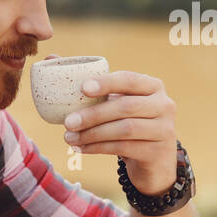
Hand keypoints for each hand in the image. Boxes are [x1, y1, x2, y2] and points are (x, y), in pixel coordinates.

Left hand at [45, 53, 178, 195]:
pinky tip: (81, 149)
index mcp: (152, 86)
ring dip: (92, 134)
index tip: (83, 88)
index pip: (129, 79)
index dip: (106, 83)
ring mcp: (164, 129)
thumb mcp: (113, 102)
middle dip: (93, 114)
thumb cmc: (126, 122)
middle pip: (125, 107)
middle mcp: (164, 104)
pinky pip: (124, 148)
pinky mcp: (158, 151)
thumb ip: (88, 83)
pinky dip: (98, 148)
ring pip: (124, 129)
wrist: (152, 159)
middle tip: (67, 122)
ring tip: (69, 138)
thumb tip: (51, 57)